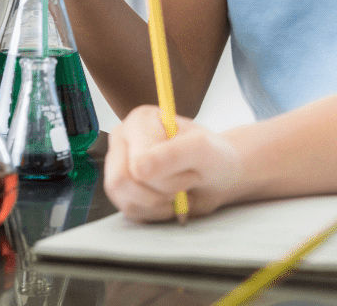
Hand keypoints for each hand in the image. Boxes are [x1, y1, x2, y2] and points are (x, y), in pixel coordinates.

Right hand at [104, 104, 241, 221]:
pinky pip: (128, 211)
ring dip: (158, 205)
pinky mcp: (122, 188)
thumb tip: (139, 168)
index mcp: (139, 121)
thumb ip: (172, 154)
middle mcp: (123, 140)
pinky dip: (154, 213)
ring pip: (122, 198)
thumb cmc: (212, 156)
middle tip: (184, 186)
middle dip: (159, 193)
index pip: (136, 163)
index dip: (168, 177)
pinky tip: (168, 201)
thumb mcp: (202, 149)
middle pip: (121, 180)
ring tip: (178, 194)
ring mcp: (118, 164)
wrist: (218, 175)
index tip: (191, 171)